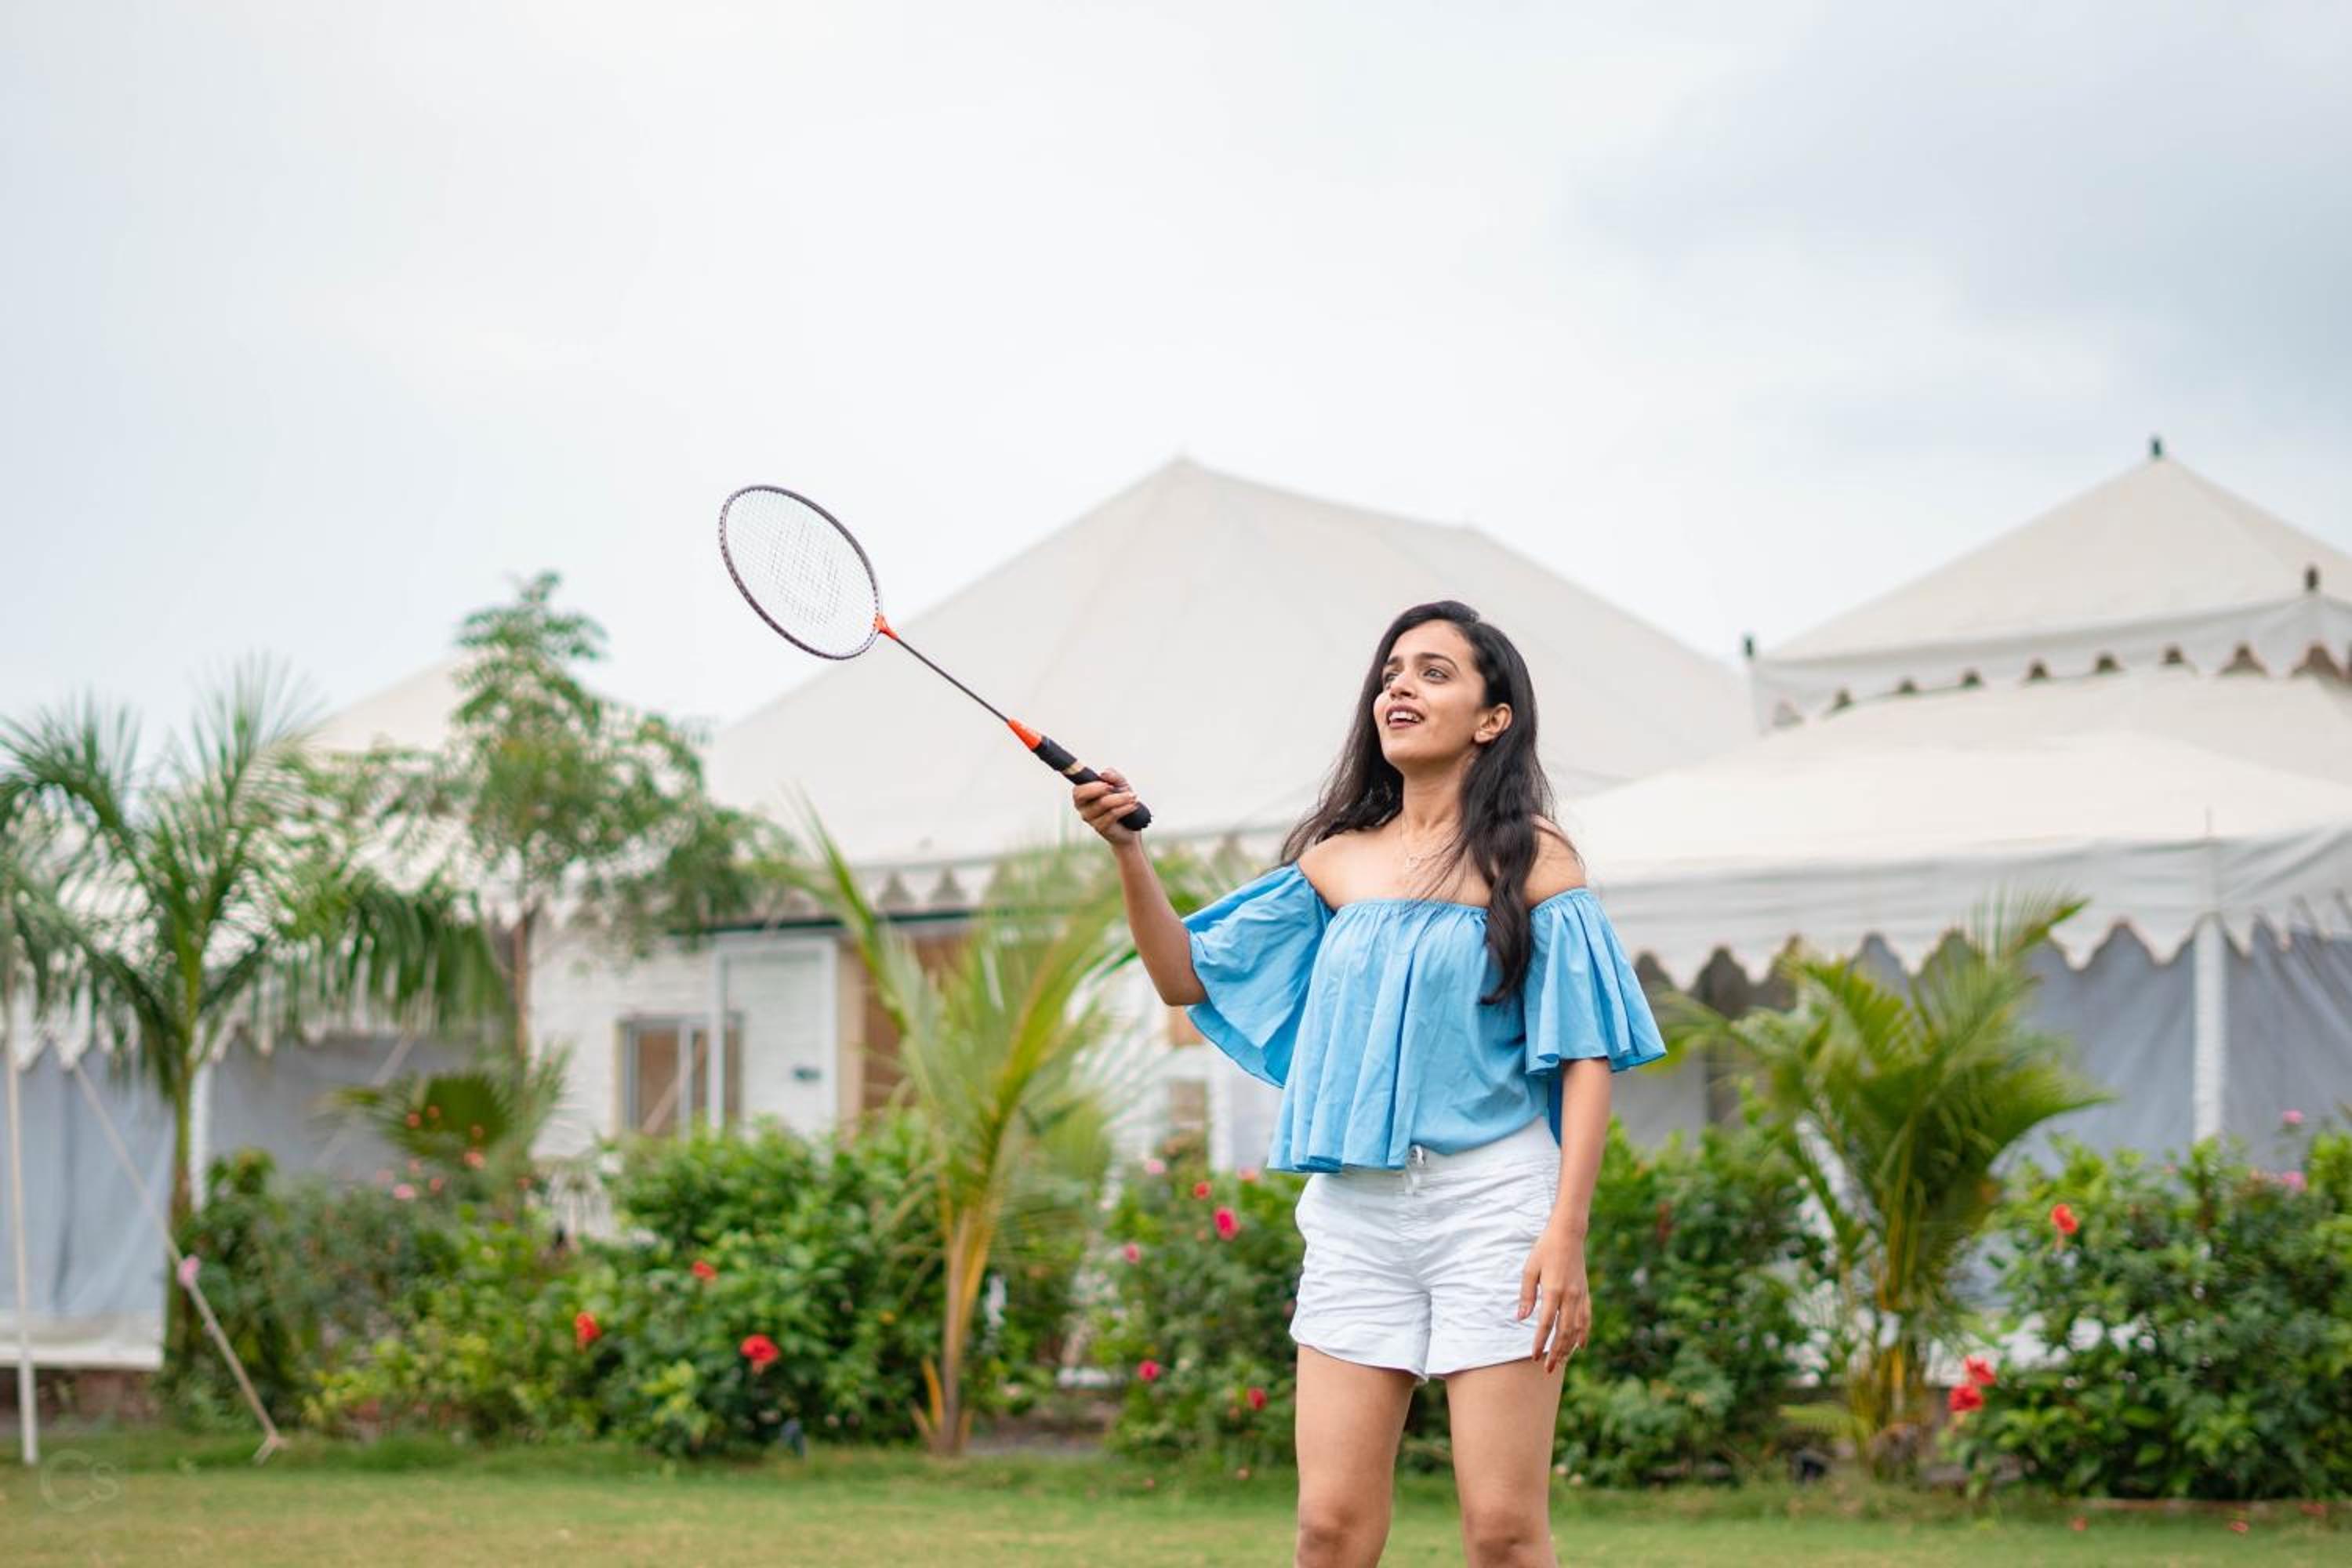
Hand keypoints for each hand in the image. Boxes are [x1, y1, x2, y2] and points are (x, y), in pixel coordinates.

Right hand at [1072, 766, 1141, 846]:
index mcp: (1082, 795)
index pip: (1078, 789)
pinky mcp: (1100, 828)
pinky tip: (1133, 805)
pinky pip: (1112, 814)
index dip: (1089, 785)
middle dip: (1100, 788)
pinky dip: (1124, 808)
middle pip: (1084, 795)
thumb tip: (1104, 774)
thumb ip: (1113, 776)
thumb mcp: (1120, 785)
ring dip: (1120, 798)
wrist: (1131, 826)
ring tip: (1133, 796)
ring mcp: (1090, 819)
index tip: (1105, 783)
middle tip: (1114, 787)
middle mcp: (1083, 807)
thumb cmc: (1122, 802)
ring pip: (1102, 803)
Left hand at [1517, 1221, 1589, 1372]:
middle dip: (1556, 1353)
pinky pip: (1587, 1318)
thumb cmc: (1544, 1250)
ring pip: (1577, 1329)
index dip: (1540, 1342)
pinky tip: (1580, 1346)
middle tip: (1548, 1369)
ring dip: (1569, 1348)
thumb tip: (1521, 1318)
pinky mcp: (1585, 1293)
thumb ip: (1526, 1294)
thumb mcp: (1530, 1269)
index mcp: (1554, 1290)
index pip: (1546, 1324)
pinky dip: (1584, 1334)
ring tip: (1561, 1362)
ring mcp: (1580, 1296)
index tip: (1534, 1356)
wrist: (1568, 1235)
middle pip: (1564, 1332)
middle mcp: (1570, 1296)